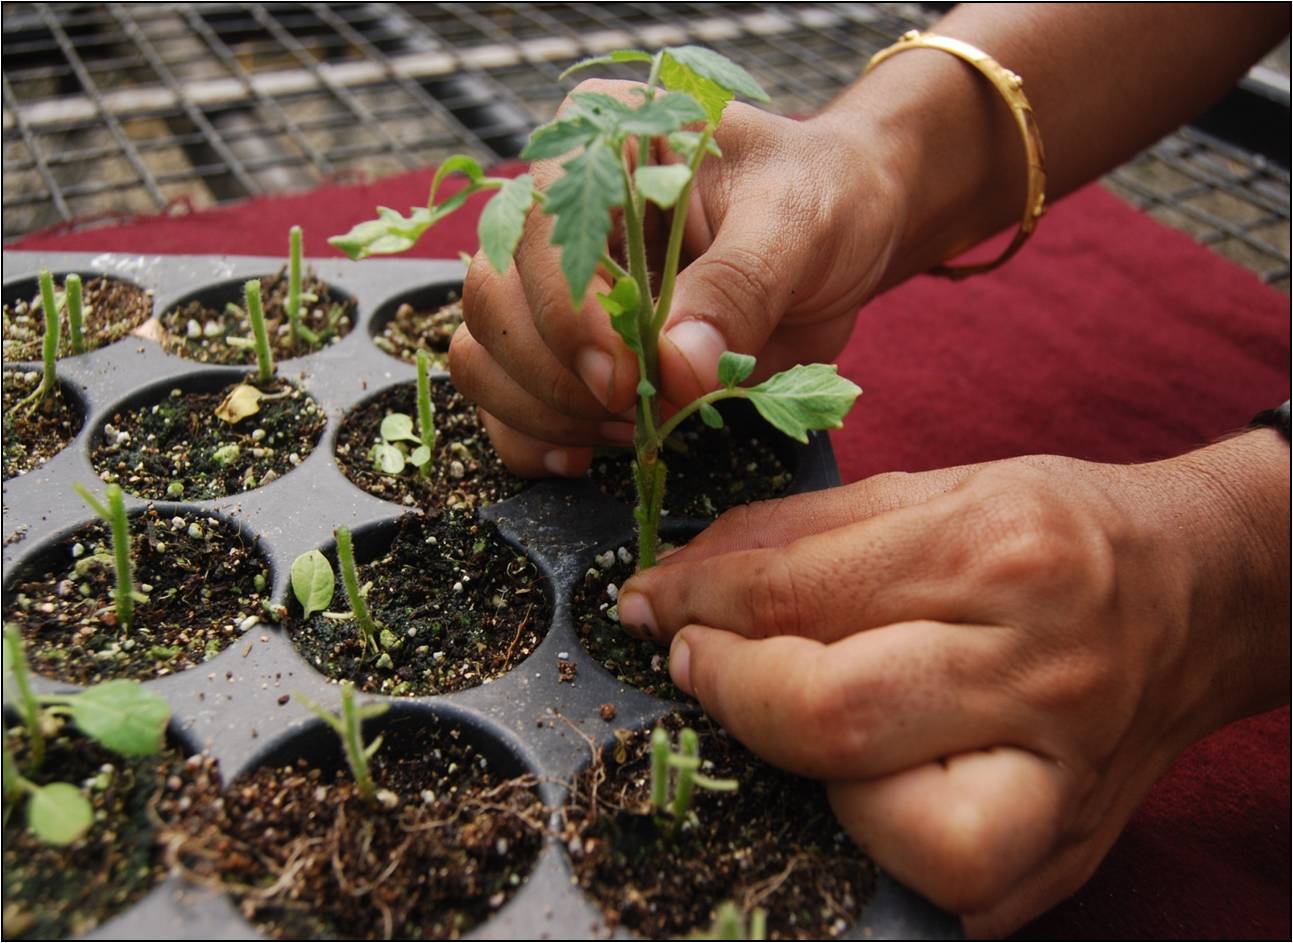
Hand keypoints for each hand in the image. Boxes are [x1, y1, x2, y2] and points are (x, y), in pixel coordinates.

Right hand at [449, 79, 904, 476]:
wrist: (842, 237)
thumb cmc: (821, 200)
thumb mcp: (797, 224)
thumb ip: (738, 289)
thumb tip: (674, 370)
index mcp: (599, 144)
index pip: (537, 228)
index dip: (565, 312)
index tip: (624, 377)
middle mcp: (558, 211)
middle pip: (493, 298)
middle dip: (558, 374)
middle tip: (637, 410)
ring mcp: (554, 285)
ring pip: (486, 354)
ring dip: (547, 412)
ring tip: (634, 428)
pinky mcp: (567, 350)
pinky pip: (506, 402)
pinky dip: (535, 438)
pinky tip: (591, 454)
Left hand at [614, 433, 1289, 934]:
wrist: (1205, 594)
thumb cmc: (1062, 532)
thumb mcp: (940, 487)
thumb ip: (805, 529)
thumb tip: (686, 574)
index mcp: (998, 550)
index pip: (798, 593)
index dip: (698, 604)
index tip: (652, 603)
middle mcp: (1034, 667)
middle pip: (833, 715)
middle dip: (728, 691)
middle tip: (692, 663)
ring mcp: (1061, 775)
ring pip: (893, 828)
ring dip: (799, 785)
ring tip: (778, 732)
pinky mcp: (1070, 848)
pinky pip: (951, 890)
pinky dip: (875, 852)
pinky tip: (850, 796)